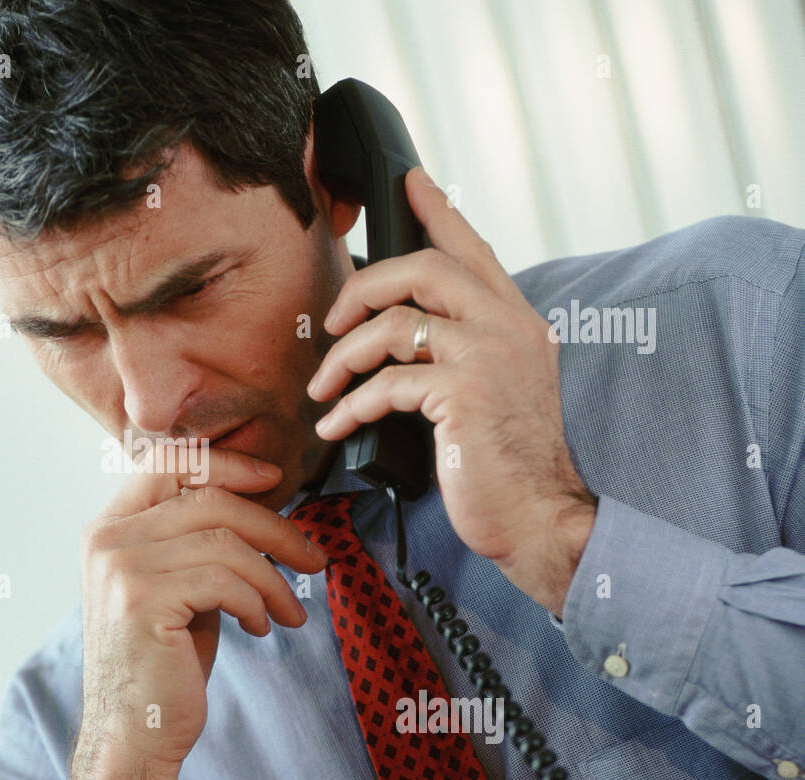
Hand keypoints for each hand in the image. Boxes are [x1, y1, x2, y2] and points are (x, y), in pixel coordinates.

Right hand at [73, 443, 326, 779]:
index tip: (274, 479)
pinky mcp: (143, 600)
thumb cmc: (162, 662)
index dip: (227, 463)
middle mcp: (108, 538)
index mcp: (110, 526)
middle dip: (275, 528)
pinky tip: (261, 627)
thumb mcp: (176, 586)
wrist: (132, 732)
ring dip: (273, 578)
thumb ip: (197, 542)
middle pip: (210, 499)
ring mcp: (121, 567)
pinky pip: (224, 581)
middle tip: (313, 560)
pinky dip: (257, 602)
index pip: (169, 462)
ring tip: (289, 610)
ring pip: (225, 542)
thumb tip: (261, 507)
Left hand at [307, 166, 595, 616]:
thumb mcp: (493, 392)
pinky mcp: (464, 394)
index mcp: (516, 321)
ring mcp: (489, 357)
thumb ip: (463, 352)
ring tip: (323, 389)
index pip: (473, 248)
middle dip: (362, 288)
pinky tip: (336, 426)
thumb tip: (405, 336)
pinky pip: (386, 382)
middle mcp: (508, 327)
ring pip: (393, 324)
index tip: (408, 180)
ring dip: (343, 358)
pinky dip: (351, 405)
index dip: (437, 210)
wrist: (539, 517)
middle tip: (331, 323)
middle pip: (422, 267)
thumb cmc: (506, 464)